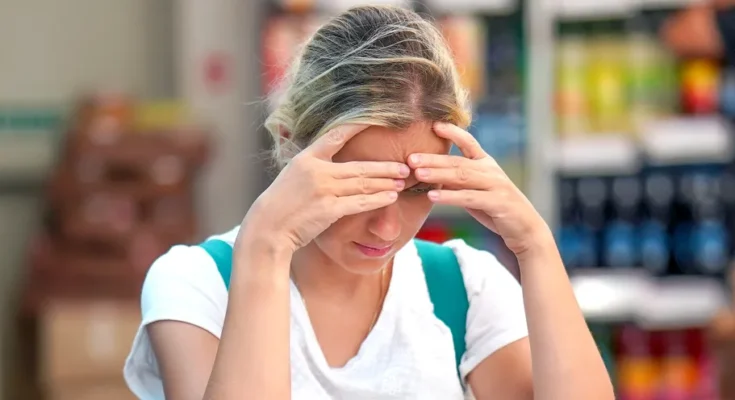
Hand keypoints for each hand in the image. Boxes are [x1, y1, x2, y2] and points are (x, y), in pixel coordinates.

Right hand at [242, 124, 408, 253]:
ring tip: (402, 181)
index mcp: (307, 158)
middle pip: (359, 166)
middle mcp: (317, 171)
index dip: (357, 126)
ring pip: (363, 184)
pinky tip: (391, 197)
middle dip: (385, 167)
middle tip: (405, 165)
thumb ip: (312, 166)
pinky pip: (360, 203)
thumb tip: (330, 160)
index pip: (336, 136)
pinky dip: (378, 200)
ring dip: (386, 183)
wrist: (268, 227)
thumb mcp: (292, 175)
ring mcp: (324, 190)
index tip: (377, 120)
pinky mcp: (329, 210)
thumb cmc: (281, 203)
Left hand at [408, 122, 550, 257]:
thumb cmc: (495, 208)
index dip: (453, 132)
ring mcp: (495, 185)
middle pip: (458, 161)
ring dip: (438, 174)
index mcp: (486, 163)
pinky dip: (449, 196)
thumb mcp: (474, 191)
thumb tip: (431, 173)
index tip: (434, 125)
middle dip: (433, 159)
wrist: (524, 228)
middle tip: (411, 158)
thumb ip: (457, 181)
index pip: (469, 142)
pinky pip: (468, 198)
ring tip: (418, 173)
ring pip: (462, 176)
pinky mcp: (497, 203)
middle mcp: (491, 170)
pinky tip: (432, 195)